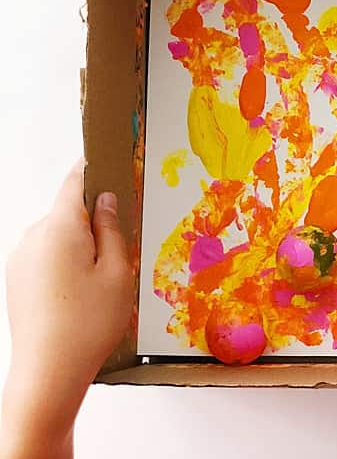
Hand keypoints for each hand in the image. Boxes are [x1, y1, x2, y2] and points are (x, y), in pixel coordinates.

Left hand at [1, 163, 132, 458]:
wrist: (48, 373)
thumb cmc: (87, 324)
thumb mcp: (117, 271)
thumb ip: (112, 229)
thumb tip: (107, 200)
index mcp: (59, 227)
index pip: (75, 180)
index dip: (95, 168)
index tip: (113, 161)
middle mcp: (32, 236)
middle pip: (68, 210)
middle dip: (95, 220)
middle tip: (122, 249)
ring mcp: (19, 258)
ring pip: (58, 235)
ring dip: (81, 245)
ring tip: (101, 281)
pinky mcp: (15, 279)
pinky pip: (46, 255)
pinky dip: (65, 263)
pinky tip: (80, 293)